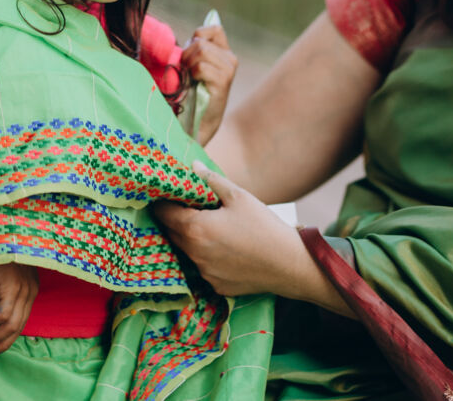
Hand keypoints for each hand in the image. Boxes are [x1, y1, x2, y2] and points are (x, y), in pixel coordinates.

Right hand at [0, 263, 38, 355]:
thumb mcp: (2, 273)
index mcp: (31, 289)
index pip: (24, 319)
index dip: (11, 335)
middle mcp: (31, 292)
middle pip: (20, 326)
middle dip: (4, 342)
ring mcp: (24, 290)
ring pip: (12, 324)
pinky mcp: (13, 287)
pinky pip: (3, 314)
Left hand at [153, 163, 350, 315]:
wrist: (290, 265)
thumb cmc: (264, 227)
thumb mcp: (239, 196)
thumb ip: (211, 180)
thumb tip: (193, 166)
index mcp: (195, 228)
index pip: (164, 214)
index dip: (161, 202)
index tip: (164, 195)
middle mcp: (194, 253)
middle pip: (171, 233)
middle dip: (173, 220)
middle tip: (183, 207)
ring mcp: (204, 272)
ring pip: (186, 251)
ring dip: (189, 239)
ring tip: (205, 226)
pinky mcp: (216, 285)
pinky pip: (202, 267)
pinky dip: (205, 256)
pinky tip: (221, 248)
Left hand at [181, 24, 237, 144]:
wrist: (199, 119)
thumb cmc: (193, 90)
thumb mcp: (195, 64)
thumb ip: (197, 47)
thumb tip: (207, 18)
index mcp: (225, 52)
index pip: (214, 28)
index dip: (197, 36)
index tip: (190, 53)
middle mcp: (230, 59)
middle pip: (201, 42)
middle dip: (186, 54)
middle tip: (185, 70)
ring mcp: (229, 70)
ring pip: (201, 52)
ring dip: (188, 64)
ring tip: (189, 77)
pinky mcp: (223, 81)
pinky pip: (201, 67)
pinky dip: (192, 74)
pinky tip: (194, 84)